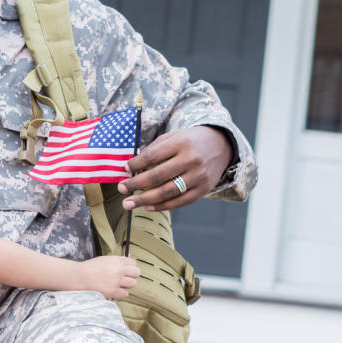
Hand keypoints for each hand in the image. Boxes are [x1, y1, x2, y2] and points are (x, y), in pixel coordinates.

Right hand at [79, 255, 139, 299]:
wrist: (80, 277)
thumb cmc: (91, 268)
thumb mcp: (105, 259)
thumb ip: (118, 260)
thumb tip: (129, 257)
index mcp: (116, 260)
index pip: (133, 263)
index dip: (130, 267)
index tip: (125, 270)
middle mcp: (118, 269)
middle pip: (136, 272)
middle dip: (132, 276)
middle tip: (124, 278)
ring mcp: (117, 280)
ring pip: (133, 283)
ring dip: (127, 285)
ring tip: (118, 285)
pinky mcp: (113, 291)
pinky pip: (126, 294)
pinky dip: (121, 293)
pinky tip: (115, 291)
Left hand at [117, 126, 231, 211]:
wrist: (220, 145)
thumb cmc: (190, 141)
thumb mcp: (173, 136)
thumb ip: (154, 149)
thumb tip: (131, 167)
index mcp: (181, 143)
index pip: (153, 155)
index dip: (136, 164)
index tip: (124, 169)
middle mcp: (191, 160)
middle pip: (158, 176)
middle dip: (136, 184)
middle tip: (121, 189)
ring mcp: (198, 176)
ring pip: (167, 192)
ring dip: (144, 199)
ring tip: (128, 203)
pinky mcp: (203, 189)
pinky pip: (180, 202)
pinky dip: (162, 206)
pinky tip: (148, 206)